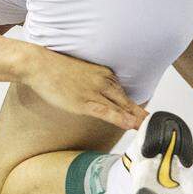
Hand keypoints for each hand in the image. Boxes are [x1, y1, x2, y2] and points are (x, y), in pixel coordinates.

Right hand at [23, 46, 147, 129]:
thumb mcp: (80, 72)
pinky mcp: (84, 101)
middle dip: (139, 114)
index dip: (134, 107)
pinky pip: (106, 112)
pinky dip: (119, 118)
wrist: (39, 64)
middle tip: (153, 125)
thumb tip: (96, 95)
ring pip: (120, 107)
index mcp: (103, 73)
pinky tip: (129, 125)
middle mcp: (103, 82)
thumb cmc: (54, 68)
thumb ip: (92, 83)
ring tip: (147, 128)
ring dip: (135, 118)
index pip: (123, 92)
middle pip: (126, 101)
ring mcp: (94, 92)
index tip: (143, 116)